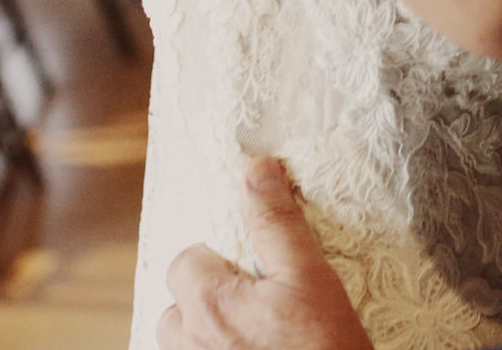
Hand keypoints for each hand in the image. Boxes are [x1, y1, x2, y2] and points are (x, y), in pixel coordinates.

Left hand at [160, 156, 368, 349]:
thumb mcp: (310, 277)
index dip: (214, 261)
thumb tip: (256, 169)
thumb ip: (277, 224)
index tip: (247, 271)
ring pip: (180, 345)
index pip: (184, 264)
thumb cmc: (325, 349)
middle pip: (175, 310)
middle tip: (248, 305)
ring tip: (246, 335)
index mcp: (210, 305)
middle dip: (202, 303)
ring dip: (203, 337)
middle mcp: (192, 344)